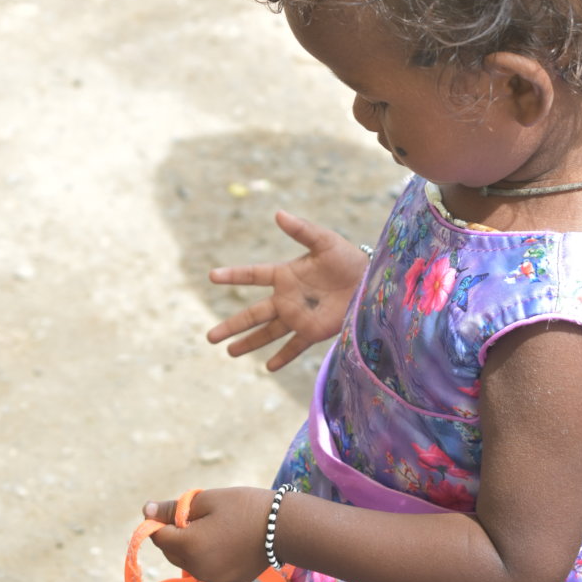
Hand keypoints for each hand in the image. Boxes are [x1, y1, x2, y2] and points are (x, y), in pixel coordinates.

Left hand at [144, 488, 272, 581]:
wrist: (284, 527)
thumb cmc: (244, 506)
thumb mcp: (207, 500)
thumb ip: (175, 508)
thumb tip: (146, 511)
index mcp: (189, 547)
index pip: (158, 537)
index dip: (159, 521)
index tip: (171, 509)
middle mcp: (198, 570)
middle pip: (172, 552)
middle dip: (176, 534)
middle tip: (197, 514)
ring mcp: (214, 580)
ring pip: (190, 562)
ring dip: (192, 546)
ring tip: (216, 525)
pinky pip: (209, 569)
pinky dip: (210, 556)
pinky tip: (229, 540)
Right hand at [208, 210, 367, 368]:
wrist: (372, 281)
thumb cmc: (347, 258)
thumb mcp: (324, 241)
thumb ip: (301, 230)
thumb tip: (278, 213)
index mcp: (285, 274)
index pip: (253, 275)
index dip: (233, 275)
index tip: (212, 276)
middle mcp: (287, 298)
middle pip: (253, 314)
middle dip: (232, 325)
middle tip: (210, 337)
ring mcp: (299, 317)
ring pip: (268, 333)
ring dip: (249, 343)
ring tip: (229, 352)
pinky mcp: (314, 331)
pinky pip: (295, 346)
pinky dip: (283, 357)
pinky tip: (269, 367)